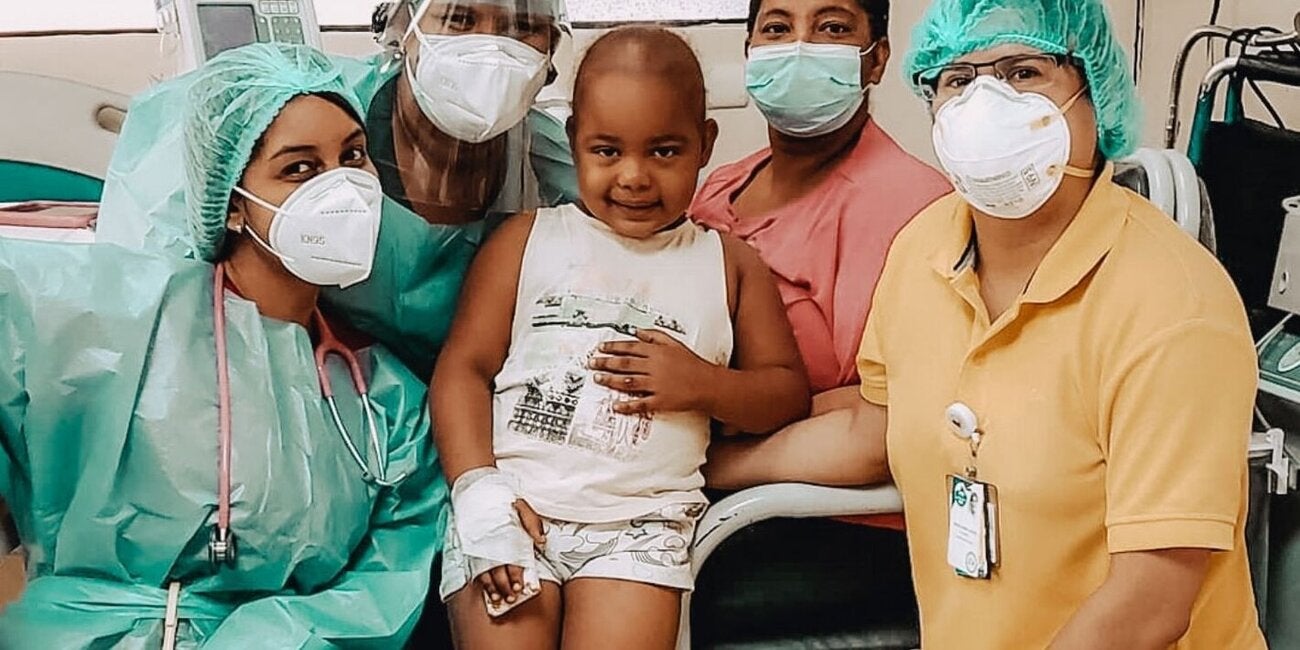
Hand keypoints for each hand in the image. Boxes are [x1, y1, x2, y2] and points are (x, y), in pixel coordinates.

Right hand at [478, 500, 545, 606]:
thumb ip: (532, 525)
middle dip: (506, 587)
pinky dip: (480, 580)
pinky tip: (484, 587)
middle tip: (511, 597)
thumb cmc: (500, 498)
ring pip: (486, 573)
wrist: (476, 489)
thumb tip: (541, 542)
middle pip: (500, 572)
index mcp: (508, 536)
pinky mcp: (470, 547)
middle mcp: (493, 544)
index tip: (520, 587)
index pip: (513, 563)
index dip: (517, 577)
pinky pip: (475, 568)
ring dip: (492, 587)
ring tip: (498, 598)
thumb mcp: (522, 506)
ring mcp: (480, 547)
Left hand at [590, 328, 717, 414]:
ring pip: (628, 382)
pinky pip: (640, 403)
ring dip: (610, 380)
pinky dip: (627, 405)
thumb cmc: (692, 364)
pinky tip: (616, 406)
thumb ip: (655, 336)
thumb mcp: (675, 344)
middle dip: (605, 363)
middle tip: (592, 363)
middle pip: (624, 364)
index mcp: (657, 352)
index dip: (613, 347)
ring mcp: (657, 385)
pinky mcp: (661, 401)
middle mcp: (654, 367)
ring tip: (598, 379)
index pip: (630, 347)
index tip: (600, 348)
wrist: (708, 384)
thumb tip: (637, 331)